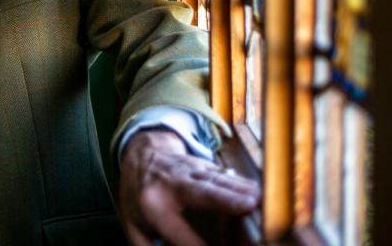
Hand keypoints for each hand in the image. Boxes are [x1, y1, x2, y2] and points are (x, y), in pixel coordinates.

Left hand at [119, 129, 259, 245]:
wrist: (140, 155)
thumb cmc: (138, 197)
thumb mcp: (132, 224)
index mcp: (153, 205)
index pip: (178, 231)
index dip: (196, 244)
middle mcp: (171, 185)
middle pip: (201, 192)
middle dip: (226, 200)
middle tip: (249, 206)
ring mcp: (188, 171)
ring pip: (216, 179)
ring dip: (240, 188)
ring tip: (260, 198)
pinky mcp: (202, 164)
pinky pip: (223, 173)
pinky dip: (241, 182)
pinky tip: (257, 189)